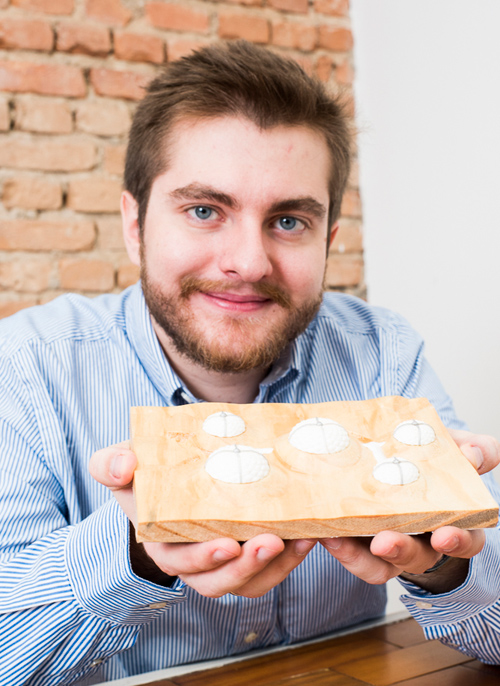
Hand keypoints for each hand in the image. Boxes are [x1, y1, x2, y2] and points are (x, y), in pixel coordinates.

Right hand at [89, 442, 315, 597]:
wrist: (167, 478)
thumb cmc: (143, 474)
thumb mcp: (120, 464)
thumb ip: (111, 464)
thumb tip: (123, 466)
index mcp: (161, 543)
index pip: (181, 561)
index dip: (204, 558)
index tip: (228, 543)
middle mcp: (192, 562)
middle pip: (220, 580)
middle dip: (247, 565)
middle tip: (271, 541)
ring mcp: (222, 562)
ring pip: (249, 582)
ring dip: (277, 566)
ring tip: (301, 539)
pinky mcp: (246, 555)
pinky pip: (270, 570)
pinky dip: (290, 558)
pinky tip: (308, 535)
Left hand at [320, 428, 499, 590]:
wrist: (393, 463)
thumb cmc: (431, 461)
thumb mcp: (455, 450)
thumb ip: (471, 449)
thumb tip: (474, 453)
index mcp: (453, 522)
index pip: (467, 540)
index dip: (459, 540)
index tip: (444, 534)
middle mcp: (424, 543)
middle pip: (419, 557)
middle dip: (401, 550)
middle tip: (384, 542)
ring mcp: (391, 547)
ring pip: (382, 566)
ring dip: (361, 556)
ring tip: (339, 538)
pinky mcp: (362, 546)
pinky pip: (355, 558)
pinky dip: (341, 549)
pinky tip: (326, 532)